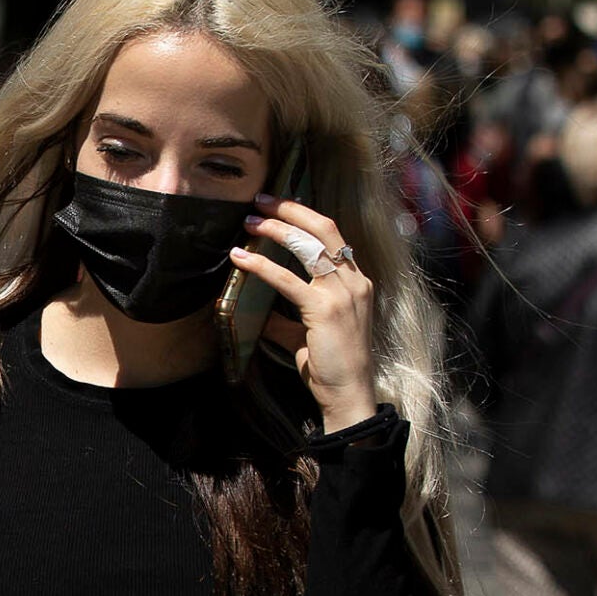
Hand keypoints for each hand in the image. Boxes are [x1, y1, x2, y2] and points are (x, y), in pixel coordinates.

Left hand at [230, 196, 377, 431]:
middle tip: (261, 200)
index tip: (280, 207)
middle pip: (324, 227)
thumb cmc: (330, 368)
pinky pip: (287, 280)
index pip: (332, 236)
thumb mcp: (307, 337)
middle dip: (291, 209)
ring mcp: (343, 293)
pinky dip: (261, 265)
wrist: (349, 395)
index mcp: (355, 282)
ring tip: (249, 222)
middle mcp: (353, 281)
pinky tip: (241, 258)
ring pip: (307, 245)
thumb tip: (260, 314)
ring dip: (275, 229)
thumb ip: (286, 322)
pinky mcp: (325, 309)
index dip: (305, 216)